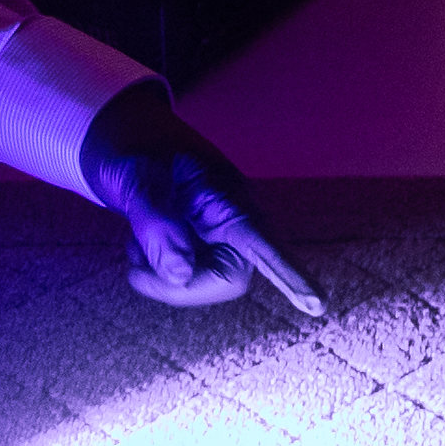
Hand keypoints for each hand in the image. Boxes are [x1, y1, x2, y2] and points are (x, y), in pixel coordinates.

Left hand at [83, 88, 328, 317]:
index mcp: (227, 196)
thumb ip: (157, 224)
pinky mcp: (203, 250)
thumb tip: (181, 275)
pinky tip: (142, 244)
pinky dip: (155, 271)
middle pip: (227, 279)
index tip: (317, 305)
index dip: (289, 274)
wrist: (127, 141)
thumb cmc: (134, 153)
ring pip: (202, 285)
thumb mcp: (135, 181)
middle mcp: (235, 221)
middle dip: (177, 284)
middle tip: (134, 270)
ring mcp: (221, 238)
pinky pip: (185, 281)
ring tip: (136, 239)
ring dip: (160, 274)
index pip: (261, 240)